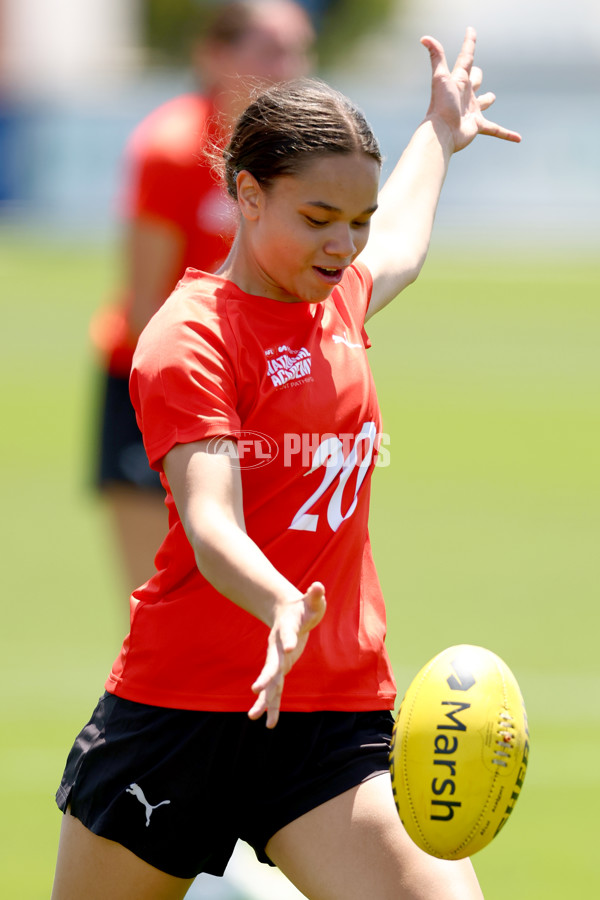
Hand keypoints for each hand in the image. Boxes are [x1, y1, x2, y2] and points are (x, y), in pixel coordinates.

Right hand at [248, 581, 325, 727]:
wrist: (285, 613)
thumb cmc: (302, 607)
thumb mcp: (312, 601)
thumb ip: (315, 595)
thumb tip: (318, 586)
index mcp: (286, 631)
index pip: (288, 636)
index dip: (289, 640)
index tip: (289, 647)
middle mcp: (278, 649)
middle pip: (271, 665)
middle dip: (265, 677)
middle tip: (256, 689)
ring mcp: (277, 660)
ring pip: (269, 683)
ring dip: (263, 700)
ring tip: (253, 717)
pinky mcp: (280, 669)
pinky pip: (275, 690)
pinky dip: (272, 705)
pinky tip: (269, 723)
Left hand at [421, 26, 520, 151]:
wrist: (442, 132)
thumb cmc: (440, 104)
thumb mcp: (440, 77)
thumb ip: (436, 56)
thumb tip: (424, 38)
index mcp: (459, 81)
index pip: (466, 58)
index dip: (469, 43)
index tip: (470, 30)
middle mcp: (466, 94)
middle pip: (475, 79)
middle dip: (477, 76)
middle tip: (476, 72)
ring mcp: (472, 110)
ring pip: (484, 101)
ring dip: (487, 100)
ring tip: (490, 98)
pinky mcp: (478, 126)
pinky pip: (496, 130)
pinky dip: (506, 134)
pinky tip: (518, 139)